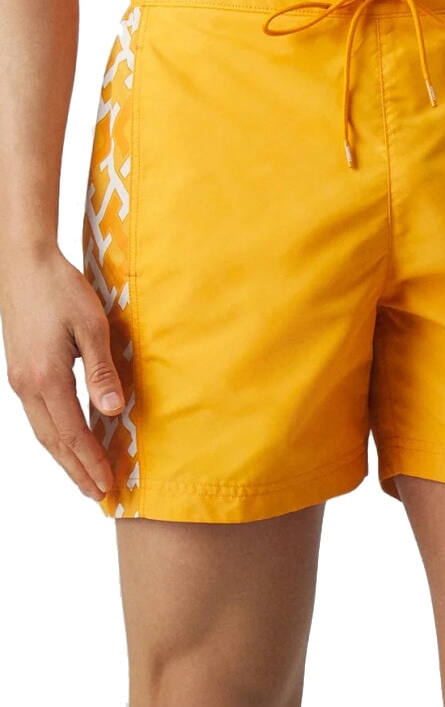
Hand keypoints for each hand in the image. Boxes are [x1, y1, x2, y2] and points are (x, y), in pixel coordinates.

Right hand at [1, 247, 124, 499]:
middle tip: (96, 494)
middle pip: (53, 440)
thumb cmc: (61, 289)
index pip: (72, 433)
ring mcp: (19, 378)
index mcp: (46, 378)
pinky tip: (67, 437)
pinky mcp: (20, 369)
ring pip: (42, 430)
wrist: (25, 263)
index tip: (107, 485)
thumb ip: (102, 371)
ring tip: (83, 475)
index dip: (90, 461)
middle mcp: (27, 385)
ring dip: (64, 455)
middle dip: (76, 469)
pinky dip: (54, 434)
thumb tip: (113, 412)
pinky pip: (38, 413)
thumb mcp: (91, 327)